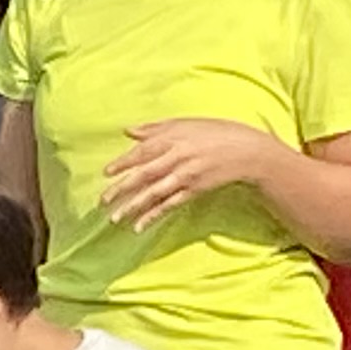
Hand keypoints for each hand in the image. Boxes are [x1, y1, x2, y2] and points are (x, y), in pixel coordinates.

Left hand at [102, 119, 281, 229]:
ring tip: (116, 219)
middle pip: (145, 174)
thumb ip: (156, 128)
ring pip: (155, 193)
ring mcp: (186, 176)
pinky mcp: (195, 190)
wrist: (247, 151)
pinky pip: (170, 204)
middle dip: (122, 188)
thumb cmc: (216, 132)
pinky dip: (154, 215)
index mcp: (173, 138)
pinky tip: (140, 226)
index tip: (105, 173)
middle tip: (103, 201)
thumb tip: (128, 131)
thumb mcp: (186, 123)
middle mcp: (177, 157)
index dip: (123, 162)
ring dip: (134, 207)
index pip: (143, 151)